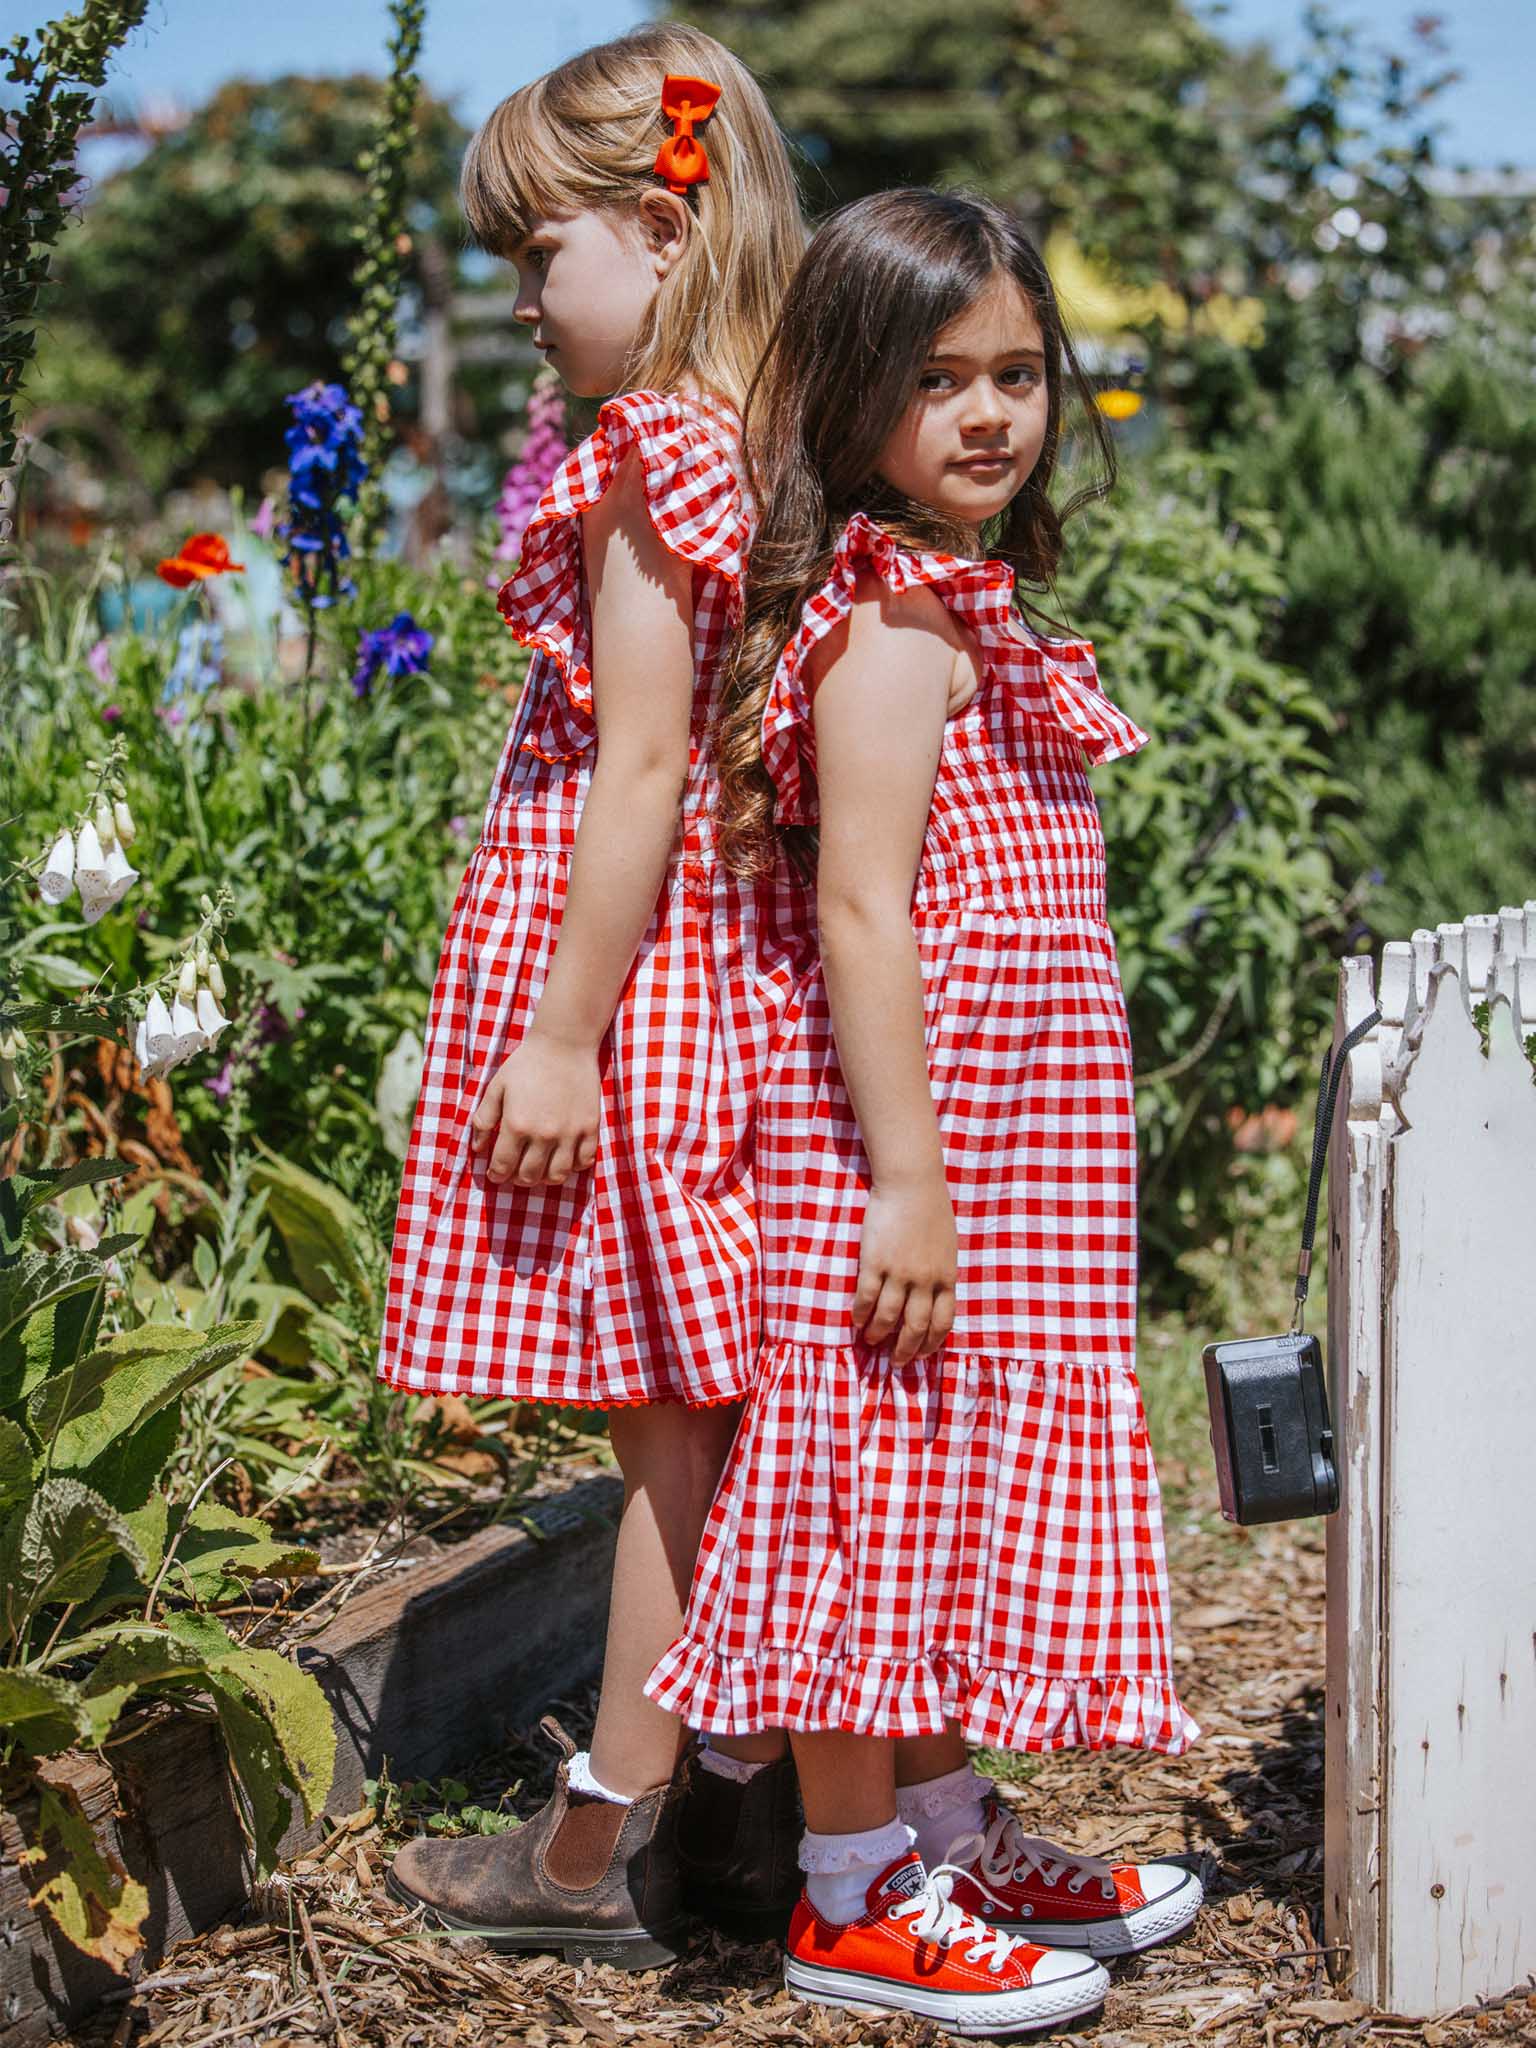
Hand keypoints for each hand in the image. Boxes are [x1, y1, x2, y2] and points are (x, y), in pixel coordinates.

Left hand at [469, 1030, 600, 1187]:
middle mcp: (543, 1134)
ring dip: (545, 1178)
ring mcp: (570, 1133)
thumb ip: (484, 1120)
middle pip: (529, 1176)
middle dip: (518, 1179)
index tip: (494, 1173)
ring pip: (558, 1175)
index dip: (495, 1175)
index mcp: (517, 1124)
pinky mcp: (590, 1127)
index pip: (503, 1166)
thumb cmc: (526, 1064)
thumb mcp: (496, 1087)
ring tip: (540, 1170)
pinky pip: (584, 1161)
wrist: (564, 1044)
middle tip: (515, 1172)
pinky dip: (574, 1166)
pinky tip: (565, 1158)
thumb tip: (477, 1149)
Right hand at [853, 1174, 956, 1362]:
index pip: (943, 1322)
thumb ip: (941, 1270)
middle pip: (916, 1327)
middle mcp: (925, 1280)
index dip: (932, 1343)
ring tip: (871, 1342)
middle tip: (896, 1363)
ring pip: (888, 1317)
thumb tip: (934, 1292)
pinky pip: (866, 1298)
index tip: (923, 1354)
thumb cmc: (932, 1208)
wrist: (912, 1183)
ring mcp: (899, 1273)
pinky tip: (857, 1321)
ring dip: (878, 1334)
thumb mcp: (947, 1245)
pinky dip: (861, 1314)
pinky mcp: (875, 1262)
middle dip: (905, 1350)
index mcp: (946, 1276)